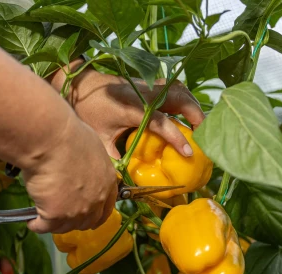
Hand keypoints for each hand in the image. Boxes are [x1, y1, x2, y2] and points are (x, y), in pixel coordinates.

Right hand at [23, 113, 118, 233]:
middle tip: (62, 216)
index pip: (106, 207)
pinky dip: (37, 225)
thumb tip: (80, 166)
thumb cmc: (67, 135)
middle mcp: (96, 200)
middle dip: (74, 221)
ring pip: (65, 226)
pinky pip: (44, 226)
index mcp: (107, 181)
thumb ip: (90, 163)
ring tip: (42, 219)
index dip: (95, 214)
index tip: (87, 217)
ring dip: (54, 224)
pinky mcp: (55, 215)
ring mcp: (76, 210)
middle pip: (86, 222)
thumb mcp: (91, 146)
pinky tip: (31, 221)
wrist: (50, 140)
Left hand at [51, 65, 205, 158]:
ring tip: (199, 123)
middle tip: (204, 134)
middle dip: (195, 114)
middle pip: (178, 97)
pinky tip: (186, 112)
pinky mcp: (147, 83)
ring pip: (178, 89)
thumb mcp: (97, 138)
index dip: (175, 137)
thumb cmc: (86, 110)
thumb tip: (122, 182)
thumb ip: (112, 159)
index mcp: (131, 108)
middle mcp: (142, 93)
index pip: (160, 122)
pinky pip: (172, 87)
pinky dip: (183, 98)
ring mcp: (146, 85)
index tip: (188, 152)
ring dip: (191, 104)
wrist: (78, 83)